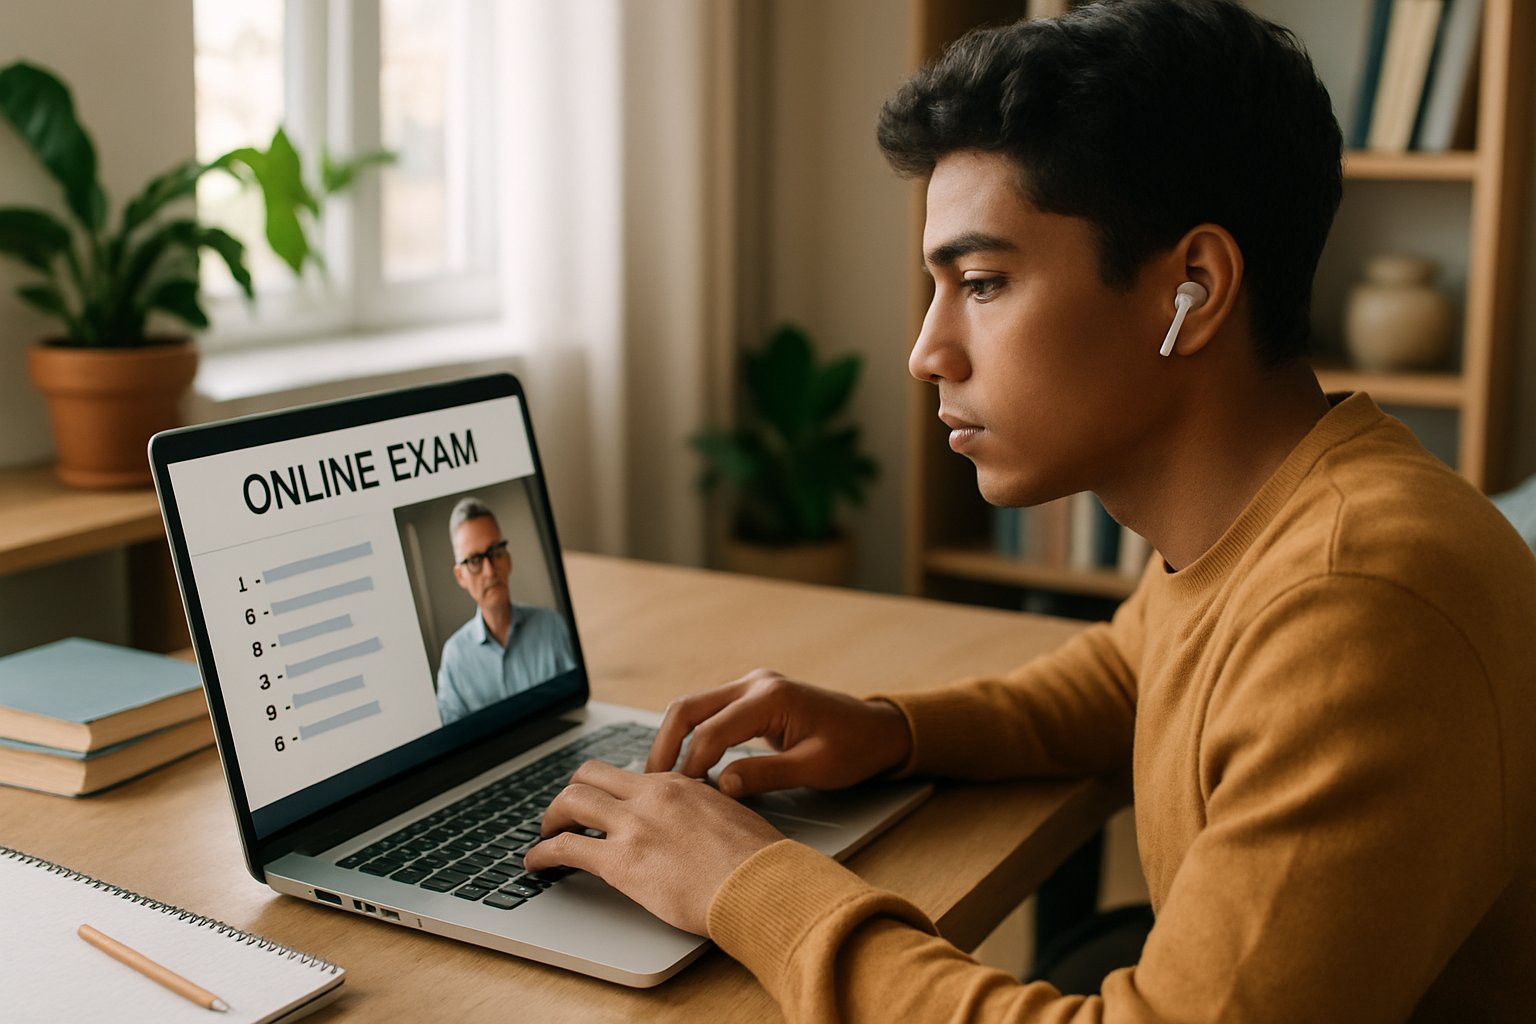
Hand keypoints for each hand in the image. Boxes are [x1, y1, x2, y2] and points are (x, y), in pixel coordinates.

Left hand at [524, 760, 783, 934]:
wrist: (761, 885)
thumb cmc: (758, 862)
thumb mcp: (732, 820)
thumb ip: (706, 815)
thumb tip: (701, 829)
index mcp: (679, 785)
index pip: (629, 776)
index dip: (609, 790)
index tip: (603, 806)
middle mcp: (651, 795)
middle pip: (590, 775)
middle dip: (571, 794)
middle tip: (564, 814)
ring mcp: (633, 825)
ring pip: (571, 801)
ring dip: (551, 818)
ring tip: (545, 835)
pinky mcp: (620, 861)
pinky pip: (565, 847)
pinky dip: (543, 854)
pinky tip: (536, 864)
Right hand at [645, 669, 913, 796]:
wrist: (878, 730)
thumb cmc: (854, 749)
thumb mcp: (815, 769)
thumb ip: (766, 775)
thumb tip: (721, 787)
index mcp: (772, 697)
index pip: (713, 731)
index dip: (691, 766)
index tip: (679, 798)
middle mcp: (756, 683)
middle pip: (688, 708)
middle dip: (665, 746)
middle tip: (651, 784)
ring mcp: (751, 686)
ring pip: (693, 708)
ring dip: (673, 741)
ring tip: (662, 779)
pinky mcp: (751, 698)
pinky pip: (709, 714)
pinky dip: (692, 738)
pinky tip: (686, 769)